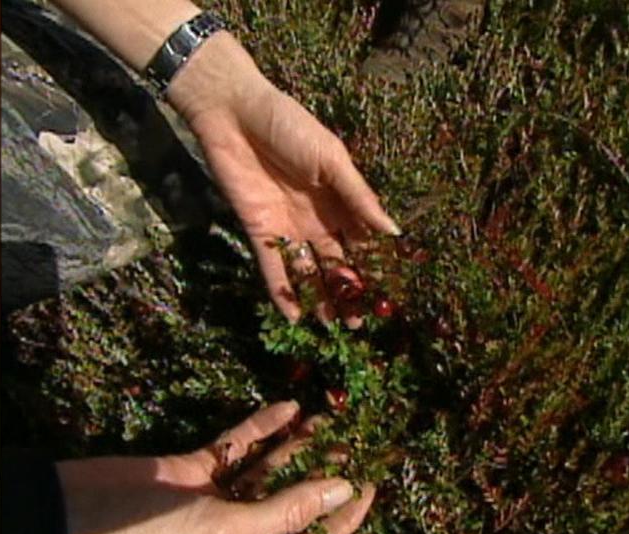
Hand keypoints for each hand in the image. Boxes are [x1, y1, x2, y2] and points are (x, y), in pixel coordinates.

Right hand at [59, 401, 375, 533]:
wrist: (71, 520)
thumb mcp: (228, 531)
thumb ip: (286, 509)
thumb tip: (343, 490)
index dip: (345, 514)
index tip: (373, 478)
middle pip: (295, 500)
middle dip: (325, 470)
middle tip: (356, 433)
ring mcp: (216, 499)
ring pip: (270, 469)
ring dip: (298, 443)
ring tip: (331, 412)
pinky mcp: (194, 469)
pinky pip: (238, 446)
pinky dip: (261, 428)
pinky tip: (288, 405)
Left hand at [166, 33, 399, 325]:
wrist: (235, 112)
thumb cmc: (290, 125)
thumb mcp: (333, 159)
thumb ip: (359, 197)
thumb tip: (393, 233)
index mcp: (339, 200)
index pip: (362, 241)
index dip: (374, 268)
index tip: (387, 295)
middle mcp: (316, 219)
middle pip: (335, 263)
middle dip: (348, 292)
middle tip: (360, 323)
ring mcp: (287, 228)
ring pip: (307, 271)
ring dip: (319, 298)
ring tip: (331, 326)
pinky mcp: (258, 232)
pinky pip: (272, 267)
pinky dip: (282, 291)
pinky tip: (293, 316)